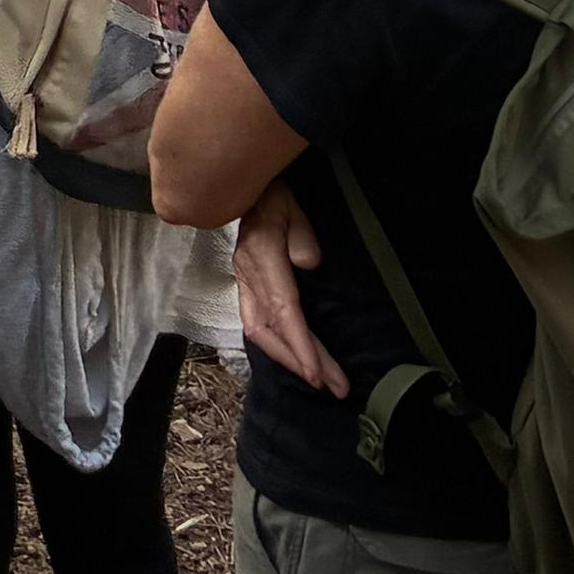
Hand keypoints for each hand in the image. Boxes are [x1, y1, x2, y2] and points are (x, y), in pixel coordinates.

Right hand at [234, 187, 343, 394]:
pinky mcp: (247, 285)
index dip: (299, 344)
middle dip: (299, 361)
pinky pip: (258, 324)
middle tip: (333, 386)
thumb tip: (309, 264)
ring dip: (289, 358)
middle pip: (267, 331)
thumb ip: (301, 235)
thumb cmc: (273, 195)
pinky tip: (299, 357)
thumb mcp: (291, 206)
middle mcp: (248, 276)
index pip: (281, 310)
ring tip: (321, 379)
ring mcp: (245, 282)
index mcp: (260, 258)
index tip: (318, 374)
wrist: (240, 187)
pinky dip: (280, 345)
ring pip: (260, 332)